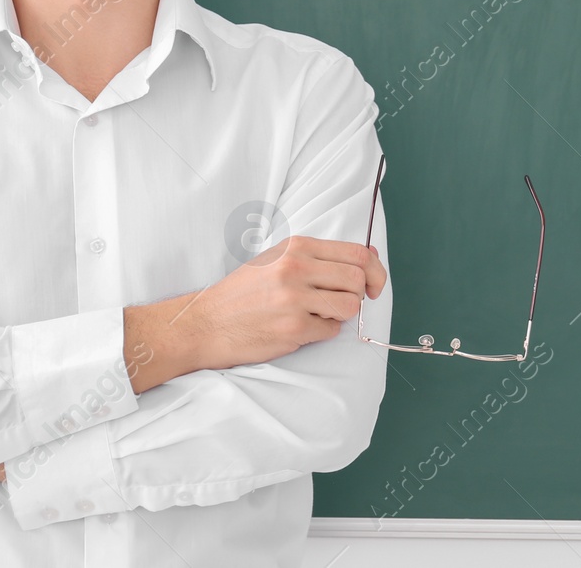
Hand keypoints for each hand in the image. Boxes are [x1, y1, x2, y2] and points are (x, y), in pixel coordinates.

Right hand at [163, 236, 385, 372]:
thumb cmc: (244, 292)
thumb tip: (371, 256)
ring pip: (350, 306)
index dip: (375, 270)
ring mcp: (295, 299)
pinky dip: (321, 333)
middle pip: (358, 279)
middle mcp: (296, 268)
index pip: (357, 253)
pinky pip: (330, 331)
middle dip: (359, 295)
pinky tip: (299, 328)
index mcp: (296, 247)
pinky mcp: (293, 329)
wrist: (205, 323)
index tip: (372, 285)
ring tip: (317, 315)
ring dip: (340, 315)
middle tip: (342, 302)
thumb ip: (321, 257)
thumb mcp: (278, 259)